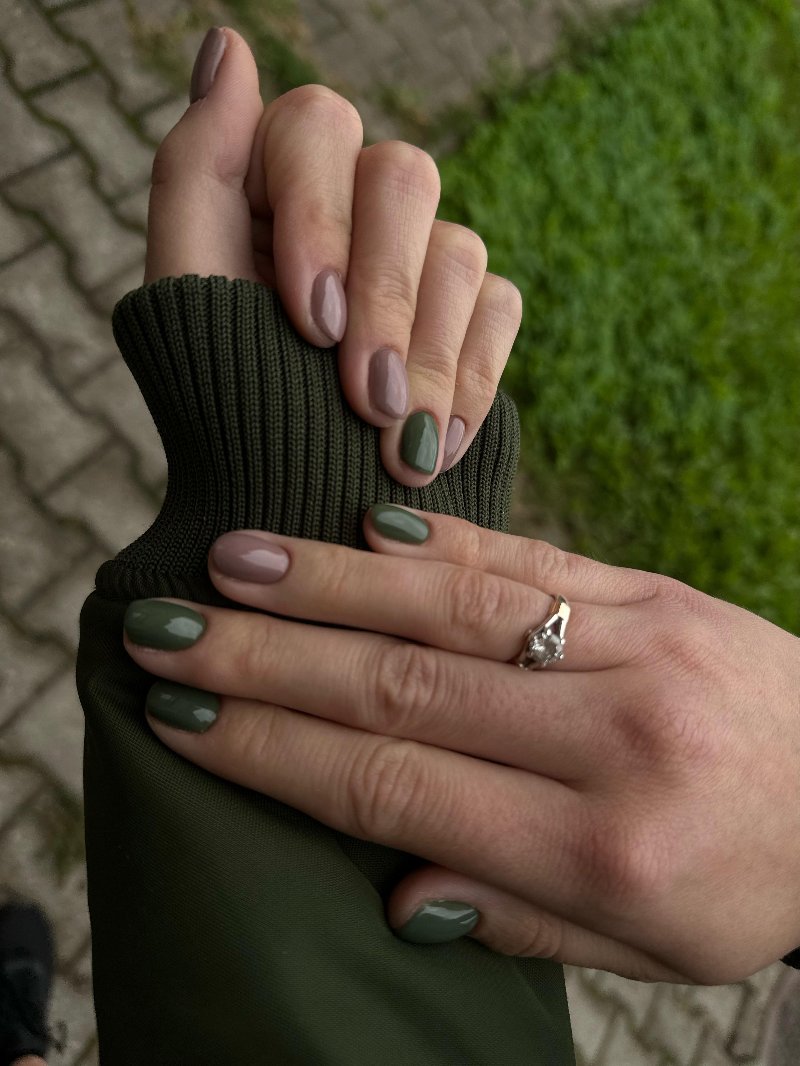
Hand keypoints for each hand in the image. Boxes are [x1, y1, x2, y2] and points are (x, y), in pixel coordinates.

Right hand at [122, 509, 799, 985]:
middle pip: (406, 688)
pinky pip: (529, 562)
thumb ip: (517, 919)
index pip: (402, 787)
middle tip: (172, 633)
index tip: (190, 723)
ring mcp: (636, 650)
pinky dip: (438, 548)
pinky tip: (364, 529)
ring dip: (332, 583)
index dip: (282, 754)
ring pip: (455, 610)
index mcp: (605, 851)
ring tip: (235, 562)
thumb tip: (395, 888)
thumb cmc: (747, 885)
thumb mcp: (646, 949)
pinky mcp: (653, 595)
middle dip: (270, 660)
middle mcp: (613, 740)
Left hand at [144, 26, 521, 486]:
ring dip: (430, 356)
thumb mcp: (187, 295)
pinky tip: (434, 444)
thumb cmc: (223, 403)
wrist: (287, 507)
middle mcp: (354, 206)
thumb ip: (194, 169)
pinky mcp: (472, 312)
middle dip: (386, 299)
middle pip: (405, 177)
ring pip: (460, 248)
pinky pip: (502, 308)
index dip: (321, 220)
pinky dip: (470, 379)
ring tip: (400, 449)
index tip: (310, 325)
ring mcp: (420, 257)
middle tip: (367, 401)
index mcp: (275, 183)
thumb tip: (226, 44)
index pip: (318, 129)